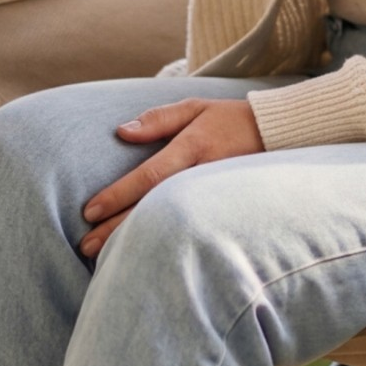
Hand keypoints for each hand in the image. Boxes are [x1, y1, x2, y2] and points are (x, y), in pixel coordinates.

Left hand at [77, 97, 263, 257]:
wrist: (280, 137)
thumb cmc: (230, 120)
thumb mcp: (196, 108)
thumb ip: (159, 119)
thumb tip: (121, 131)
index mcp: (192, 149)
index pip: (148, 177)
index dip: (117, 195)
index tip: (89, 212)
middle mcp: (201, 177)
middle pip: (152, 208)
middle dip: (116, 230)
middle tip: (85, 246)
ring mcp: (214, 198)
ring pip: (168, 224)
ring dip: (134, 241)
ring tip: (104, 258)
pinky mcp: (223, 212)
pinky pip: (186, 230)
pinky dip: (162, 243)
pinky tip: (141, 256)